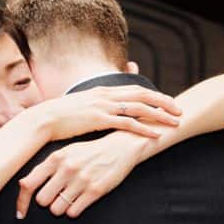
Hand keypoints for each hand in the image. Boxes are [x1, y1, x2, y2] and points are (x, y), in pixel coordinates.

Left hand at [15, 131, 145, 218]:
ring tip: (69, 199)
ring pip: (56, 209)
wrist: (120, 147)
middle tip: (56, 196)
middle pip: (42, 200)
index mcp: (55, 158)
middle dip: (47, 202)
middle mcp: (66, 168)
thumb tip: (24, 185)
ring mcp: (81, 180)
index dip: (21, 201)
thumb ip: (46, 167)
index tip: (21, 212)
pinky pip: (73, 212)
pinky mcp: (95, 190)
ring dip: (61, 208)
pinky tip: (80, 201)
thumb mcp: (66, 153)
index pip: (28, 184)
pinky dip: (74, 211)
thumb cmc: (89, 152)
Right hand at [35, 86, 181, 140]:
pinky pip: (127, 124)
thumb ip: (97, 105)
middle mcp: (106, 95)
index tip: (168, 101)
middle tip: (179, 110)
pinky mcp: (98, 120)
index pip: (135, 88)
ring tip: (175, 122)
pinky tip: (156, 135)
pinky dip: (144, 129)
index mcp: (103, 91)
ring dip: (160, 114)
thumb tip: (106, 109)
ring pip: (139, 107)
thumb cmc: (61, 117)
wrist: (43, 120)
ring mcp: (103, 106)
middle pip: (142, 94)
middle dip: (164, 101)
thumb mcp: (82, 105)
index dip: (154, 94)